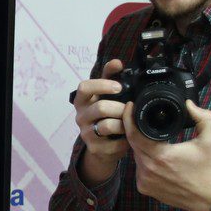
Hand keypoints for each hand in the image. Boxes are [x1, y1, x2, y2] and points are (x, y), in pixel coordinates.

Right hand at [73, 59, 130, 185]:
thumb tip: (118, 62)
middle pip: (100, 107)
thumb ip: (109, 78)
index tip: (119, 86)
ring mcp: (86, 133)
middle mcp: (80, 116)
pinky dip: (125, 139)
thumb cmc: (105, 115)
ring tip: (129, 123)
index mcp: (82, 101)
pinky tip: (127, 137)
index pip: (84, 87)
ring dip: (123, 123)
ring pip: (107, 125)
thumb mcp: (105, 96)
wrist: (102, 146)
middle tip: (129, 108)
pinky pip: (115, 142)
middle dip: (119, 107)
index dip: (102, 84)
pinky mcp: (95, 148)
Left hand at [124, 99, 210, 210]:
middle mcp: (148, 169)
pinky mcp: (144, 188)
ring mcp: (144, 180)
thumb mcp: (208, 140)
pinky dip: (144, 162)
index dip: (129, 118)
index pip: (134, 133)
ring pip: (136, 156)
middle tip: (142, 120)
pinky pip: (138, 169)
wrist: (208, 197)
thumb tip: (189, 103)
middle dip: (135, 131)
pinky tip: (154, 158)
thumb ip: (202, 117)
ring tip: (152, 139)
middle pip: (133, 144)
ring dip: (141, 147)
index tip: (130, 106)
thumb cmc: (208, 167)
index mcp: (160, 155)